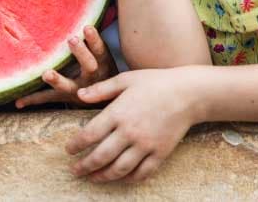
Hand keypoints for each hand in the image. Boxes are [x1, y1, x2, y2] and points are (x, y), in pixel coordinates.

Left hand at [15, 26, 116, 108]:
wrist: (103, 101)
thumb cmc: (100, 68)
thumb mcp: (102, 56)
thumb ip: (92, 41)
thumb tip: (84, 17)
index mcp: (103, 64)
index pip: (100, 50)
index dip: (95, 39)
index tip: (86, 27)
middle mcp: (92, 78)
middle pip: (89, 66)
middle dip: (81, 53)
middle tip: (72, 39)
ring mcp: (78, 90)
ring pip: (67, 85)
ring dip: (57, 80)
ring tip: (46, 74)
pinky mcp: (64, 98)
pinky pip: (47, 98)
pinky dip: (32, 99)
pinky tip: (19, 102)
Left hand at [66, 69, 195, 182]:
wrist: (189, 93)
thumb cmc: (155, 82)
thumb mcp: (126, 79)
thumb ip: (102, 89)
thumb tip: (79, 95)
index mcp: (118, 113)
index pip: (89, 135)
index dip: (76, 146)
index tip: (68, 150)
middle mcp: (130, 132)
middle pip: (101, 156)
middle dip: (84, 167)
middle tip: (75, 171)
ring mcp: (146, 145)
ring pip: (119, 169)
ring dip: (103, 176)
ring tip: (93, 178)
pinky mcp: (160, 153)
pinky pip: (142, 173)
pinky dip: (128, 179)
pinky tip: (120, 178)